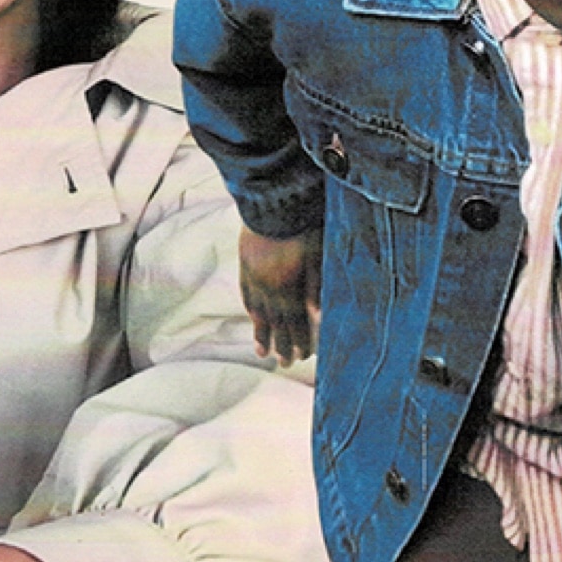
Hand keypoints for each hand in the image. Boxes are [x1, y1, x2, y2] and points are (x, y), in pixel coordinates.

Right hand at [238, 226, 321, 364]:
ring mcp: (253, 275)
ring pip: (257, 310)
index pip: (294, 321)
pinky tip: (252, 316)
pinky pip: (246, 291)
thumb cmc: (302, 224)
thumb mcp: (316, 254)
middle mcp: (268, 286)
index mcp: (288, 285)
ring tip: (261, 351)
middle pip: (275, 321)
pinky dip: (251, 307)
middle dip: (280, 344)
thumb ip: (315, 285)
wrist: (272, 198)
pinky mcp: (245, 262)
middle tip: (283, 363)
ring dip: (261, 332)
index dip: (298, 340)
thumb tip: (317, 313)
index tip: (301, 357)